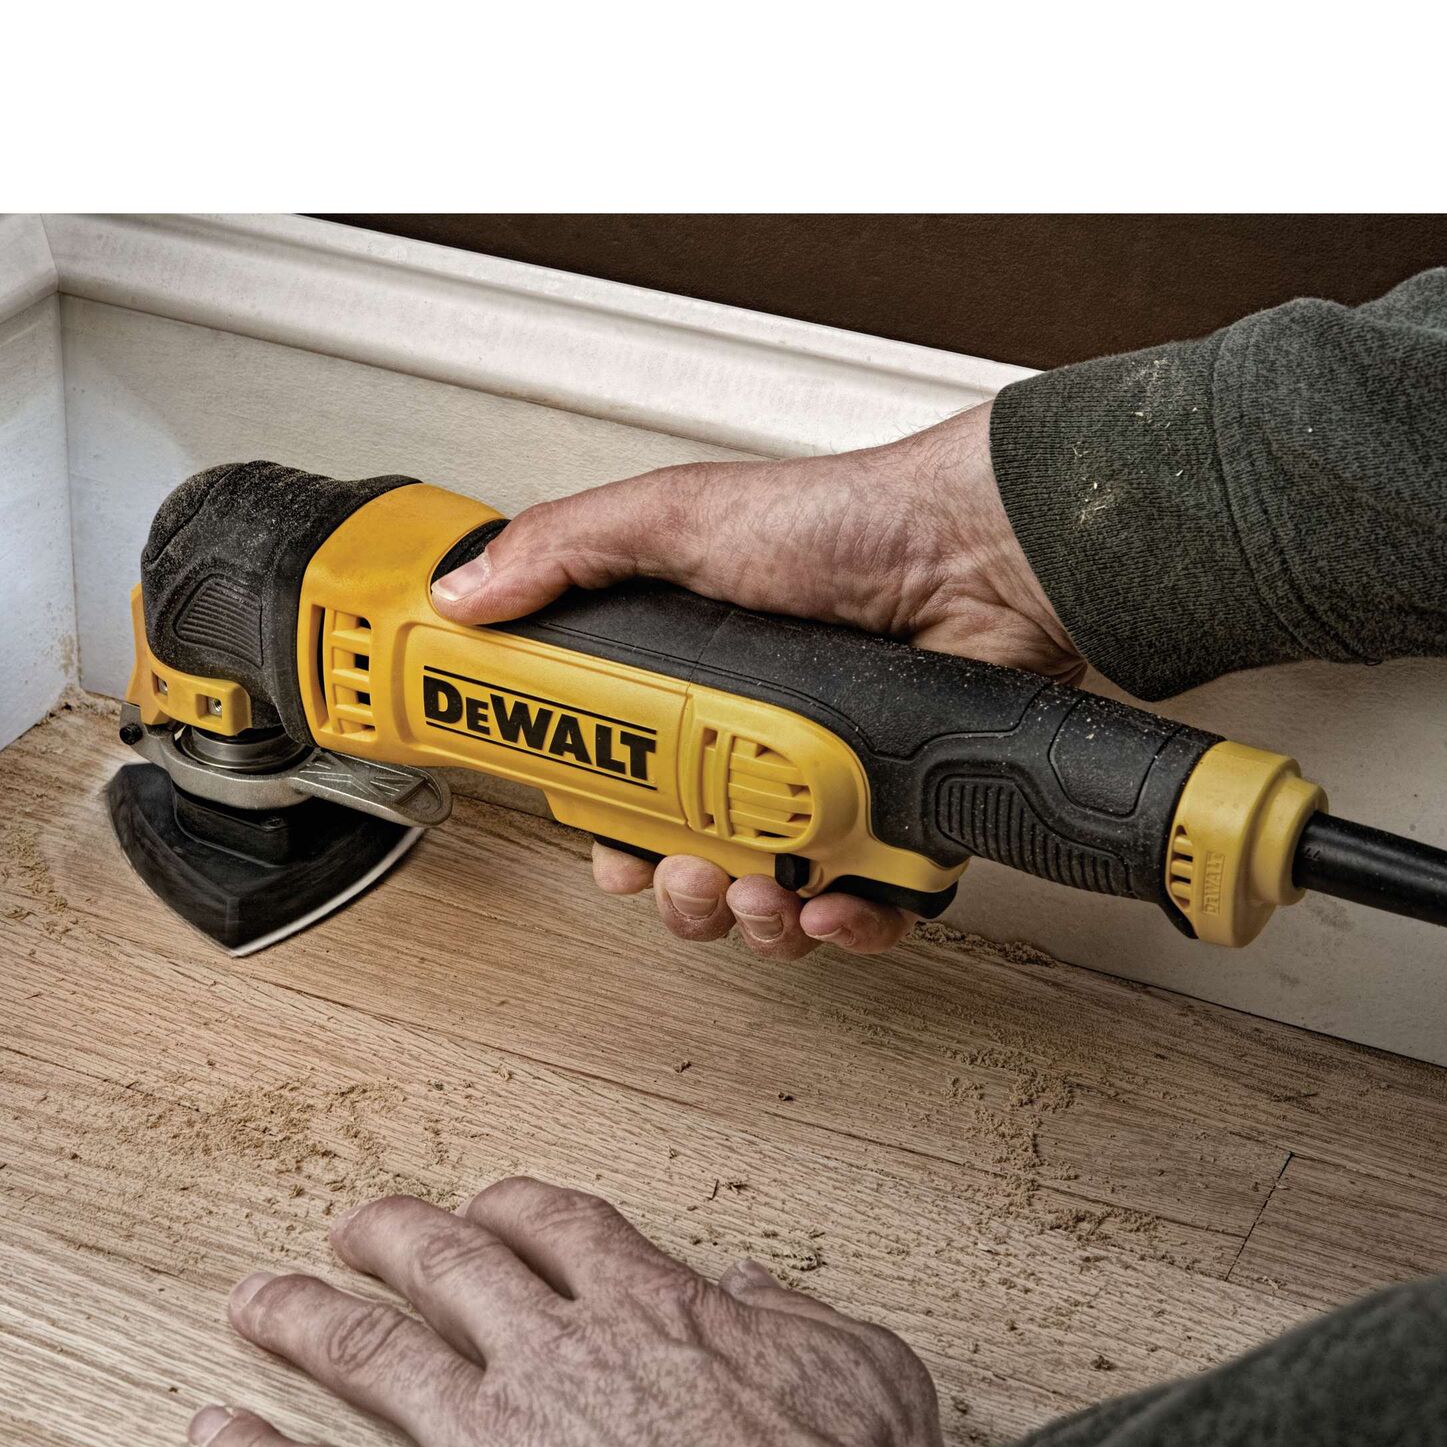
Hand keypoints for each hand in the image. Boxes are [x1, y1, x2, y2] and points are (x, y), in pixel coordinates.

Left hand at [186, 1177, 942, 1446]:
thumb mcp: (862, 1373)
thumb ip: (797, 1319)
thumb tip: (755, 1288)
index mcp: (651, 1310)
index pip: (561, 1227)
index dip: (514, 1209)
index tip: (489, 1208)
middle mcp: (554, 1356)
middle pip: (447, 1265)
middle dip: (393, 1238)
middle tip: (354, 1228)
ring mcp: (490, 1443)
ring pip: (369, 1353)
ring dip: (302, 1320)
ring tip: (255, 1303)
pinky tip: (218, 1439)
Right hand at [432, 402, 1080, 960]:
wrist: (978, 551)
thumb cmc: (850, 524)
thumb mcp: (678, 519)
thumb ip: (567, 551)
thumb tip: (468, 591)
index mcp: (698, 693)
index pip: (625, 790)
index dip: (605, 831)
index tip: (599, 844)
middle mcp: (760, 751)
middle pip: (686, 867)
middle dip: (672, 894)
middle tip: (675, 871)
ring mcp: (831, 793)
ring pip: (766, 907)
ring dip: (745, 919)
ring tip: (754, 885)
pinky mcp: (900, 827)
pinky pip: (863, 914)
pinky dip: (842, 928)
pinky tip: (826, 903)